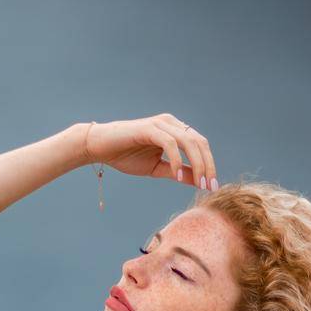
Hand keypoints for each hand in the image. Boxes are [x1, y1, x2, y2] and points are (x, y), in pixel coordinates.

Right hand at [81, 114, 218, 190]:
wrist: (100, 148)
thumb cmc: (127, 156)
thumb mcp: (158, 169)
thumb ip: (179, 172)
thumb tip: (199, 182)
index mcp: (175, 130)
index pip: (201, 145)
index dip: (210, 165)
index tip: (211, 187)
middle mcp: (171, 123)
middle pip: (199, 142)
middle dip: (208, 166)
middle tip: (208, 187)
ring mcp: (160, 124)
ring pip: (189, 141)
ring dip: (197, 164)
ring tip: (198, 184)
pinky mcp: (149, 128)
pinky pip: (170, 143)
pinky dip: (177, 160)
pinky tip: (177, 176)